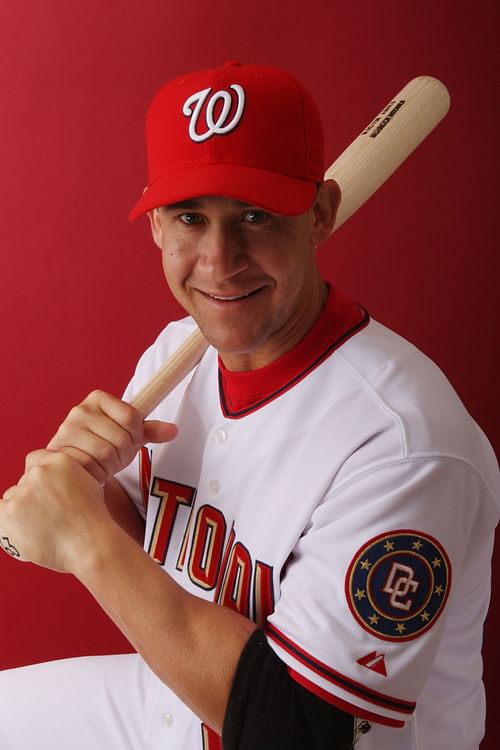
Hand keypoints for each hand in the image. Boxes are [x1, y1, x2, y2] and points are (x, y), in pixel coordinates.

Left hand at [0, 451, 113, 570]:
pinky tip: (14, 525)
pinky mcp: (9, 512)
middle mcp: (40, 472)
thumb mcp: (90, 484)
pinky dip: (5, 518)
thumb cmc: (93, 522)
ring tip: (40, 528)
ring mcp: (24, 492)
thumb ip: (68, 476)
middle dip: (31, 496)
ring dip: (20, 510)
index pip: (35, 459)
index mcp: (60, 461)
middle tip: (45, 516)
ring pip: (12, 497)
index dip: (37, 475)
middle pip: (24, 481)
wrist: (90, 544)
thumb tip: (53, 480)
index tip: (41, 490)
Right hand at [45, 390, 176, 483]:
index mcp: (98, 399)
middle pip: (121, 437)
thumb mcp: (129, 436)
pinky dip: (97, 474)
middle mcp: (79, 410)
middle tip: (114, 457)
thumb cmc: (104, 446)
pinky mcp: (58, 452)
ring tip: (103, 464)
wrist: (73, 468)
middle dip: (123, 454)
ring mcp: (66, 430)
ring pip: (106, 453)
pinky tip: (93, 472)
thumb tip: (173, 430)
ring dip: (110, 466)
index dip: (136, 435)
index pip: (131, 416)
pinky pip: (90, 465)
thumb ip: (150, 430)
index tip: (129, 441)